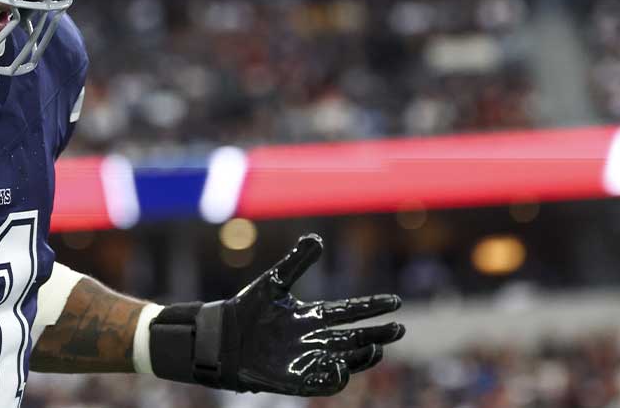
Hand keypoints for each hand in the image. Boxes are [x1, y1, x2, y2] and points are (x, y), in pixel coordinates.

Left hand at [149, 234, 403, 395]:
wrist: (221, 336)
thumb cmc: (246, 309)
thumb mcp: (274, 282)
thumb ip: (296, 262)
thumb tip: (317, 238)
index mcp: (313, 316)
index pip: (349, 311)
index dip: (372, 307)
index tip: (395, 301)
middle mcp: (315, 339)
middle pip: (355, 338)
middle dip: (378, 334)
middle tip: (398, 329)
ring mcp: (306, 359)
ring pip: (345, 361)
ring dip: (361, 357)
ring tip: (375, 348)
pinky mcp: (294, 378)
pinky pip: (320, 382)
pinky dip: (333, 377)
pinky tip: (342, 368)